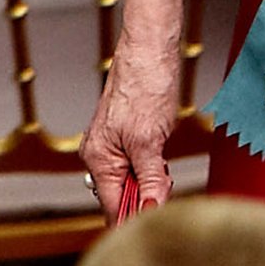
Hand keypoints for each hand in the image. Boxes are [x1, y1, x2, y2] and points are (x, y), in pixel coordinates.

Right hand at [80, 30, 178, 220]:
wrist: (151, 46)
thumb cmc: (146, 81)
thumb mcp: (151, 138)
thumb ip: (150, 177)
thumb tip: (151, 209)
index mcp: (98, 157)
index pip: (113, 205)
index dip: (134, 214)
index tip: (155, 219)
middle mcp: (100, 152)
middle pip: (122, 192)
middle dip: (145, 193)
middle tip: (166, 183)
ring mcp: (113, 140)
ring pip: (132, 176)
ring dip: (151, 176)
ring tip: (164, 159)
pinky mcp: (127, 129)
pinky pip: (138, 159)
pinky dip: (152, 161)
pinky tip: (162, 147)